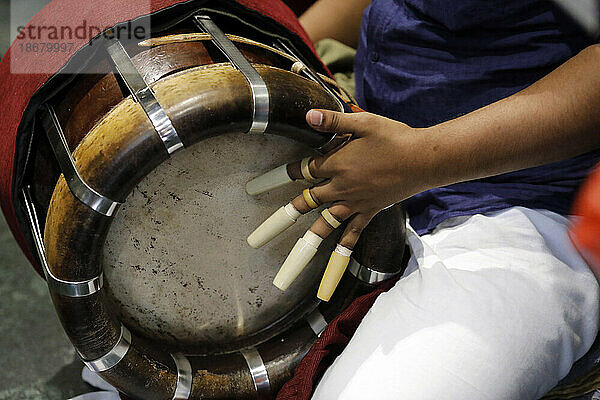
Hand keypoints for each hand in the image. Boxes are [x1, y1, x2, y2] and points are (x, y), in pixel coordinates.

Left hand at [246, 108, 438, 299]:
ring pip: (325, 224)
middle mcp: (341, 188)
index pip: (304, 170)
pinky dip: (345, 249)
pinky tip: (336, 261)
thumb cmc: (394, 137)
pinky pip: (354, 234)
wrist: (423, 160)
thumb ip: (334, 121)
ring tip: (291, 263)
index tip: (271, 179)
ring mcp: (355, 203)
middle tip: (259, 237)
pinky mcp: (369, 212)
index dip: (287, 172)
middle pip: (307, 202)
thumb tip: (308, 115)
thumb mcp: (363, 122)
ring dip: (307, 243)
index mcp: (337, 164)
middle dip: (284, 216)